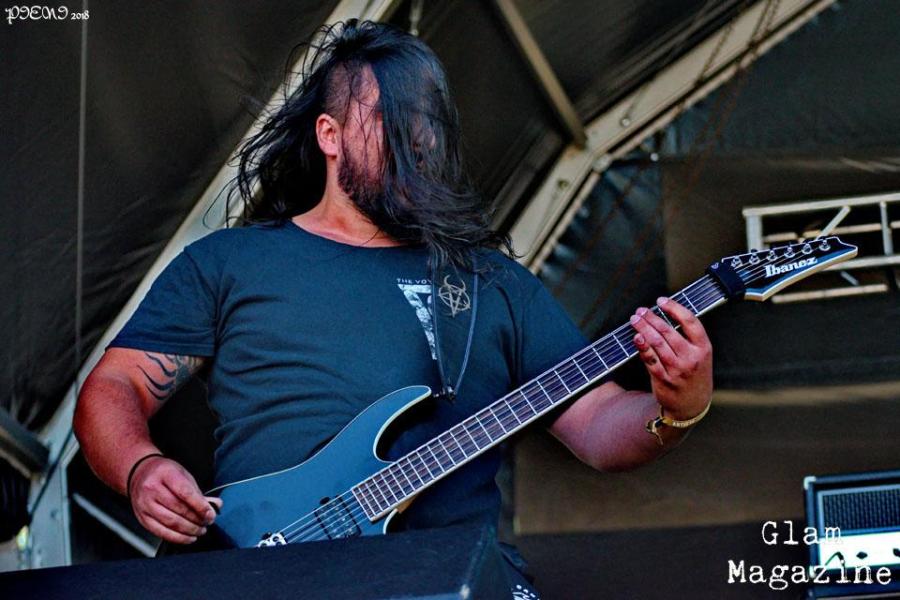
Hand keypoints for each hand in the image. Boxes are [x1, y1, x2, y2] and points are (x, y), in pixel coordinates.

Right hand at [129, 456, 222, 543]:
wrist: (139, 474)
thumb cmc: (164, 473)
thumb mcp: (183, 474)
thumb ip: (198, 491)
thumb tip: (215, 505)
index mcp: (165, 474)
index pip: (185, 493)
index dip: (200, 507)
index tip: (211, 514)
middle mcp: (152, 489)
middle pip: (178, 509)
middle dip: (197, 519)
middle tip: (207, 522)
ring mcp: (145, 504)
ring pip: (170, 523)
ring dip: (189, 530)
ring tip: (200, 530)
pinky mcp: (142, 518)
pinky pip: (161, 532)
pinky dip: (177, 538)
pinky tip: (188, 537)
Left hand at [629, 297, 712, 420]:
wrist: (692, 404)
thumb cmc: (694, 373)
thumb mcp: (701, 354)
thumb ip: (688, 336)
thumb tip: (664, 313)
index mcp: (704, 348)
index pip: (690, 321)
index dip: (674, 308)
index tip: (661, 300)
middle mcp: (691, 358)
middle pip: (668, 331)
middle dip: (651, 318)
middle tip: (641, 310)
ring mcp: (677, 370)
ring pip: (657, 343)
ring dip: (643, 329)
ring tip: (635, 320)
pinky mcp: (663, 379)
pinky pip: (650, 360)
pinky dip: (642, 347)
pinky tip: (636, 337)